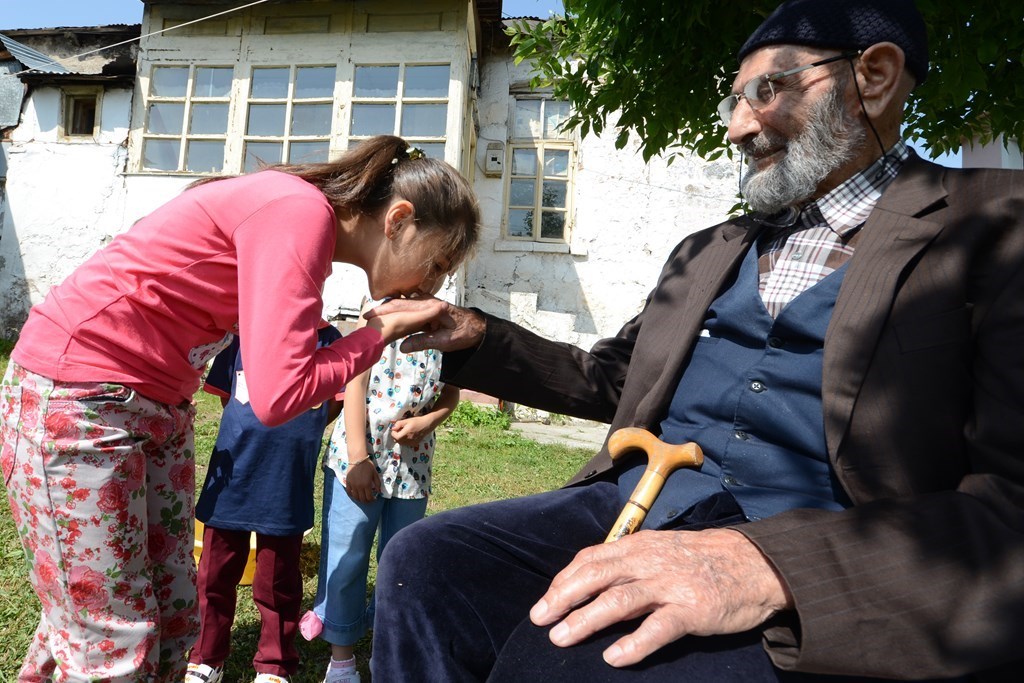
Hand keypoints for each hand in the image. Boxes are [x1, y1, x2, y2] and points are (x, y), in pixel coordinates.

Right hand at [344, 458, 381, 502]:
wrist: (358, 459)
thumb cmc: (368, 466)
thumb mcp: (375, 474)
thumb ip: (377, 484)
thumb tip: (379, 492)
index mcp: (367, 484)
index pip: (369, 497)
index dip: (372, 500)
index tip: (374, 499)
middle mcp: (359, 486)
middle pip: (362, 499)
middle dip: (366, 501)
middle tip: (368, 500)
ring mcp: (352, 485)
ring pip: (355, 497)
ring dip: (359, 499)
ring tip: (362, 498)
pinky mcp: (348, 482)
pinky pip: (349, 492)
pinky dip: (352, 495)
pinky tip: (355, 494)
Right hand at [363, 297, 484, 351]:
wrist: (477, 327)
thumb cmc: (464, 333)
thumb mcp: (445, 342)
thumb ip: (424, 342)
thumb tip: (403, 347)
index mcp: (429, 307)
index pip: (402, 308)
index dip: (385, 312)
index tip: (370, 317)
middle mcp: (426, 302)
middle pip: (399, 304)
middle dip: (381, 310)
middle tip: (365, 318)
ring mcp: (425, 304)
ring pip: (402, 305)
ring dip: (387, 311)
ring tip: (370, 318)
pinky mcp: (426, 310)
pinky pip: (408, 309)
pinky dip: (396, 312)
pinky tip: (386, 318)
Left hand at [391, 415, 430, 445]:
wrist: (426, 425)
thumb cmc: (416, 421)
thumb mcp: (407, 420)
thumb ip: (398, 424)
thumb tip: (392, 428)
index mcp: (406, 433)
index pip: (395, 437)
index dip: (394, 432)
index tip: (396, 428)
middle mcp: (408, 440)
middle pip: (397, 441)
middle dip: (396, 436)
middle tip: (400, 430)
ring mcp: (411, 443)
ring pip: (401, 443)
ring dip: (400, 438)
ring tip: (404, 432)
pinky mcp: (414, 444)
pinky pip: (406, 444)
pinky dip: (404, 441)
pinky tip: (408, 436)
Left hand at [529, 528, 791, 667]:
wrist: (756, 564)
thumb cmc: (705, 560)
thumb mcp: (663, 550)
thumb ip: (631, 562)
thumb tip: (592, 581)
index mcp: (641, 546)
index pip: (592, 558)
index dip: (565, 580)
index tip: (545, 601)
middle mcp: (651, 561)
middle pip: (597, 576)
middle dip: (564, 597)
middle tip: (540, 620)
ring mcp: (671, 585)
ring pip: (619, 600)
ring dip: (586, 619)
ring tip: (562, 637)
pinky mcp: (692, 609)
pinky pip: (658, 628)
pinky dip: (634, 643)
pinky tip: (613, 658)